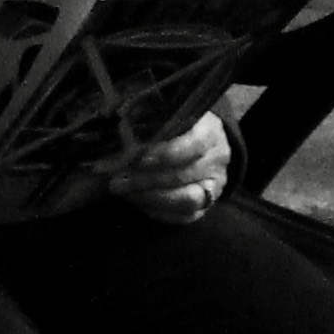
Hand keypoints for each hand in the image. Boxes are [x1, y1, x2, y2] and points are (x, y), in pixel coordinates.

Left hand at [111, 107, 232, 225]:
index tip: (140, 158)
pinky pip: (183, 215)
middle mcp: (216, 160)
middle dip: (147, 179)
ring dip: (150, 197)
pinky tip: (136, 201)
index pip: (194, 144)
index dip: (168, 153)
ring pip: (186, 198)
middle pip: (184, 174)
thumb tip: (121, 137)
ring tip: (123, 191)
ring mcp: (214, 185)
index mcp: (210, 131)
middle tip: (117, 180)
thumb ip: (150, 125)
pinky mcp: (205, 205)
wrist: (200, 145)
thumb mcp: (167, 117)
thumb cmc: (176, 127)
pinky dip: (157, 210)